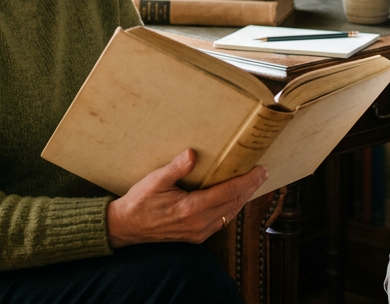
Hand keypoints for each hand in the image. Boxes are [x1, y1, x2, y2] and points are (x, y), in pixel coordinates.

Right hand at [106, 149, 267, 246]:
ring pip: (229, 214)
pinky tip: (235, 199)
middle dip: (250, 188)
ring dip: (243, 198)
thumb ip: (176, 168)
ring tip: (254, 183)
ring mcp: (198, 232)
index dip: (246, 181)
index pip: (228, 192)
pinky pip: (221, 221)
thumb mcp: (155, 180)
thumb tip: (191, 154)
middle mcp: (198, 224)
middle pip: (233, 203)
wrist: (126, 227)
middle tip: (263, 173)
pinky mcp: (195, 236)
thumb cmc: (139, 202)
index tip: (260, 170)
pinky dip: (231, 208)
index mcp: (191, 209)